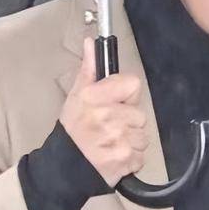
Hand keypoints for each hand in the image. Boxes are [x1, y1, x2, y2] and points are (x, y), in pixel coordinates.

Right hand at [60, 38, 147, 186]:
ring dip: (131, 141)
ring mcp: (118, 139)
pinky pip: (141, 155)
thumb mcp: (76, 96)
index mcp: (95, 97)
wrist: (65, 166)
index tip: (118, 102)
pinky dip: (131, 158)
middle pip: (140, 114)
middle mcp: (108, 117)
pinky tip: (115, 155)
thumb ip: (89, 70)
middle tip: (110, 128)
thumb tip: (92, 43)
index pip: (133, 85)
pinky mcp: (125, 159)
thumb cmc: (73, 130)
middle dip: (129, 122)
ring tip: (112, 143)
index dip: (128, 95)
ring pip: (142, 136)